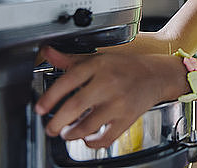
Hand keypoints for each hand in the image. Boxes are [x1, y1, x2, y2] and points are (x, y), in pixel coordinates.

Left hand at [34, 46, 168, 148]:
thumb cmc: (126, 66)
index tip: (39, 108)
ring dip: (72, 134)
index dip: (50, 97)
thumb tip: (47, 52)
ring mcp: (119, 102)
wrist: (157, 74)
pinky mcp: (127, 118)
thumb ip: (70, 59)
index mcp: (99, 66)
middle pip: (76, 105)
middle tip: (50, 128)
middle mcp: (108, 83)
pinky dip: (93, 143)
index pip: (68, 80)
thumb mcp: (98, 58)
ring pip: (89, 125)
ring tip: (66, 133)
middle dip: (57, 122)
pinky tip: (88, 139)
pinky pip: (106, 137)